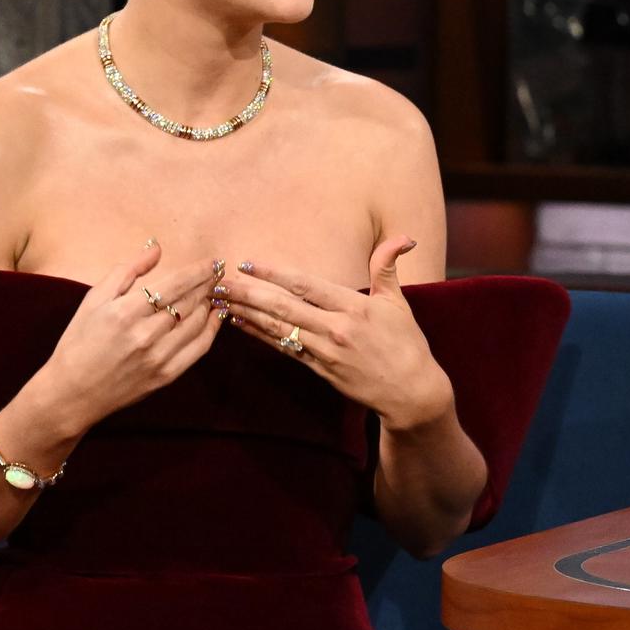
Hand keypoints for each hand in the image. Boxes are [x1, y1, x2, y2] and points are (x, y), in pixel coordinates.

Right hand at [40, 241, 226, 427]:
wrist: (72, 392)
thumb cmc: (79, 341)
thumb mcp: (94, 300)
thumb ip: (126, 271)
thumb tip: (156, 249)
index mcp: (125, 312)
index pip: (175, 284)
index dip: (199, 271)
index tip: (214, 262)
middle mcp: (145, 334)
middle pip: (189, 301)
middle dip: (208, 284)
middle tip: (219, 272)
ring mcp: (158, 357)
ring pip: (197, 322)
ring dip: (210, 304)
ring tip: (214, 291)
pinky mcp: (167, 375)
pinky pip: (199, 348)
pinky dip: (211, 329)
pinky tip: (214, 316)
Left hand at [213, 236, 454, 429]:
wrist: (410, 391)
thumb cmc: (407, 344)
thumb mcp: (399, 303)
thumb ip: (388, 267)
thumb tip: (403, 238)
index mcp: (354, 306)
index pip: (307, 285)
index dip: (275, 274)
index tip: (249, 263)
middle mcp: (336, 328)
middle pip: (283, 307)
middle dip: (248, 293)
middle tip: (219, 281)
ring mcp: (325, 351)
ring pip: (278, 328)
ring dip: (246, 313)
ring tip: (220, 301)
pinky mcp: (319, 369)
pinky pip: (283, 349)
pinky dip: (260, 335)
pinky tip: (241, 324)